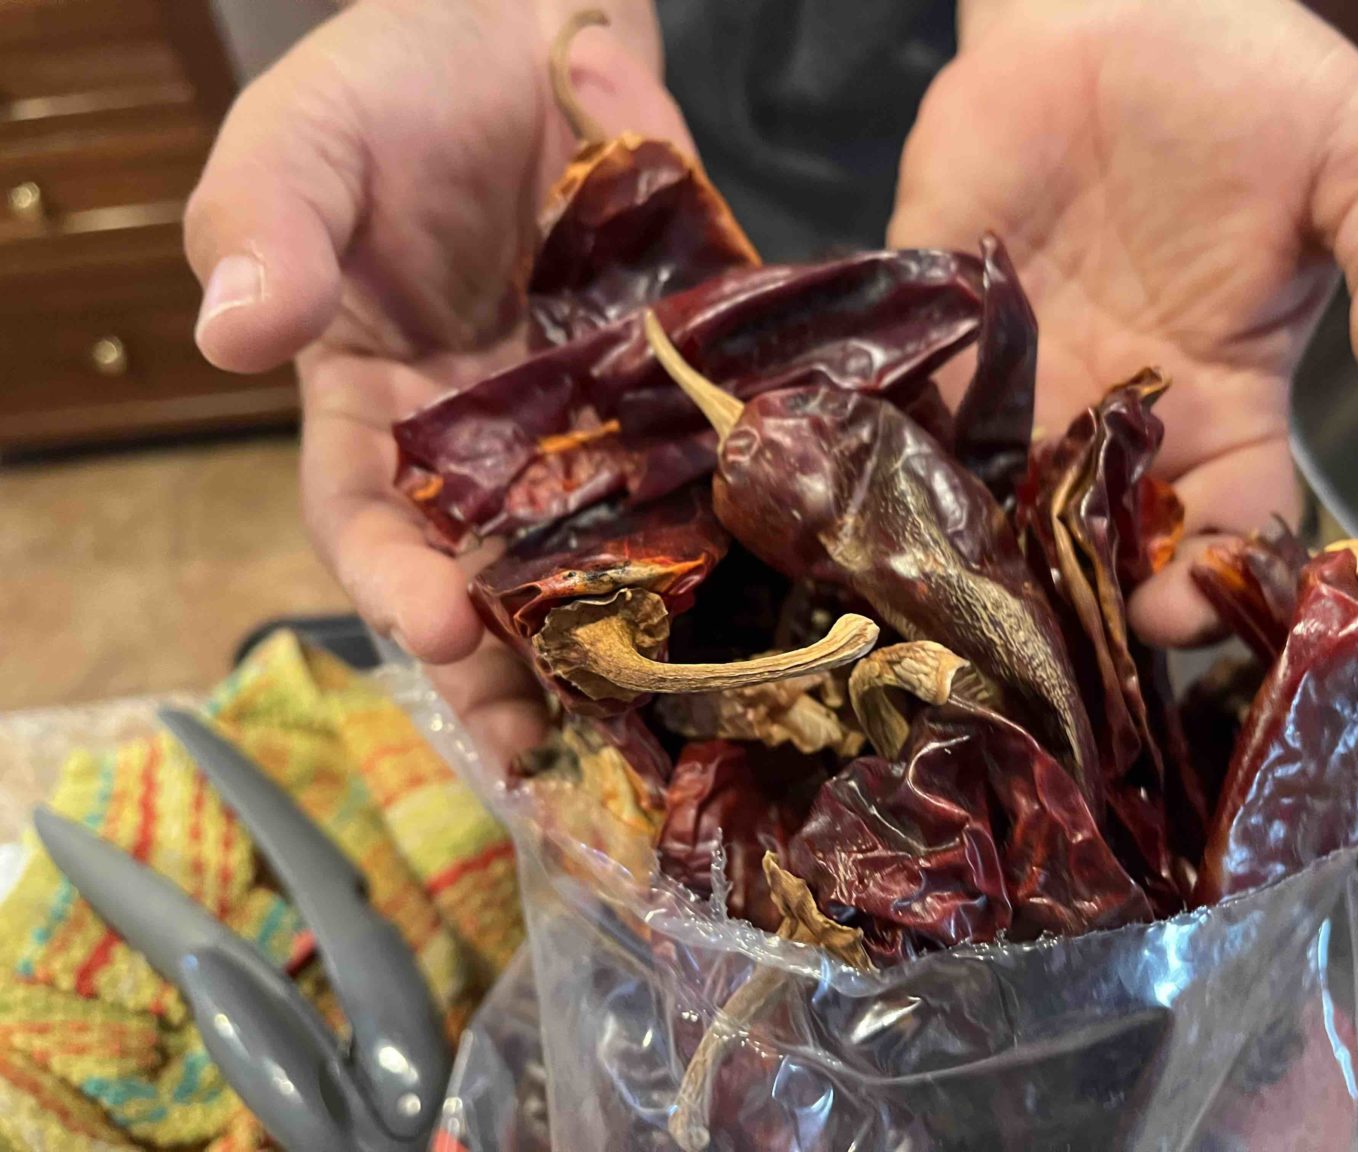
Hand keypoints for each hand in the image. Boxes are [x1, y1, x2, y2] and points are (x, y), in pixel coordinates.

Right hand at [184, 0, 682, 761]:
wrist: (528, 14)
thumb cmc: (394, 84)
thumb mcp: (303, 140)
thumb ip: (264, 227)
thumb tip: (231, 333)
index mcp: (376, 413)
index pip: (370, 528)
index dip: (397, 591)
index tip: (444, 634)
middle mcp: (486, 450)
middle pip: (499, 584)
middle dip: (524, 679)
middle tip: (566, 757)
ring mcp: (593, 431)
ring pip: (610, 563)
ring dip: (633, 655)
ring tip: (668, 741)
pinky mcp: (682, 396)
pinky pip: (710, 480)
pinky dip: (735, 550)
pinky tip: (768, 622)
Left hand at [889, 0, 1357, 643]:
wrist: (1122, 4)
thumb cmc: (1250, 87)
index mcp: (1224, 404)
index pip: (1225, 525)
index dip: (1209, 580)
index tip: (1179, 610)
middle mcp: (1117, 414)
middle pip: (1099, 544)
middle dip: (1079, 593)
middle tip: (1050, 621)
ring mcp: (1021, 378)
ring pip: (996, 500)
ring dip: (979, 544)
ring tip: (959, 577)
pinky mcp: (938, 327)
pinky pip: (908, 407)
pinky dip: (893, 450)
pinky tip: (881, 488)